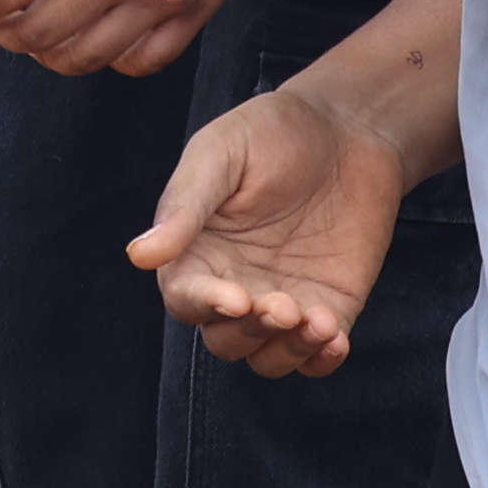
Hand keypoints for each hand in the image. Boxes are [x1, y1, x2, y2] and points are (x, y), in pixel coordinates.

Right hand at [127, 82, 415, 378]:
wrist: (348, 128)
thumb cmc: (273, 132)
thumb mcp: (222, 153)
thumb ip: (185, 204)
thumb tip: (139, 255)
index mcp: (197, 251)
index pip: (186, 298)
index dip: (206, 305)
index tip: (236, 298)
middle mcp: (233, 285)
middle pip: (225, 339)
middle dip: (251, 330)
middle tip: (284, 306)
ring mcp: (281, 302)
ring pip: (266, 357)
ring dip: (287, 351)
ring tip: (319, 322)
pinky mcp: (328, 310)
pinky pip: (316, 358)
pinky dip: (322, 360)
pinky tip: (335, 336)